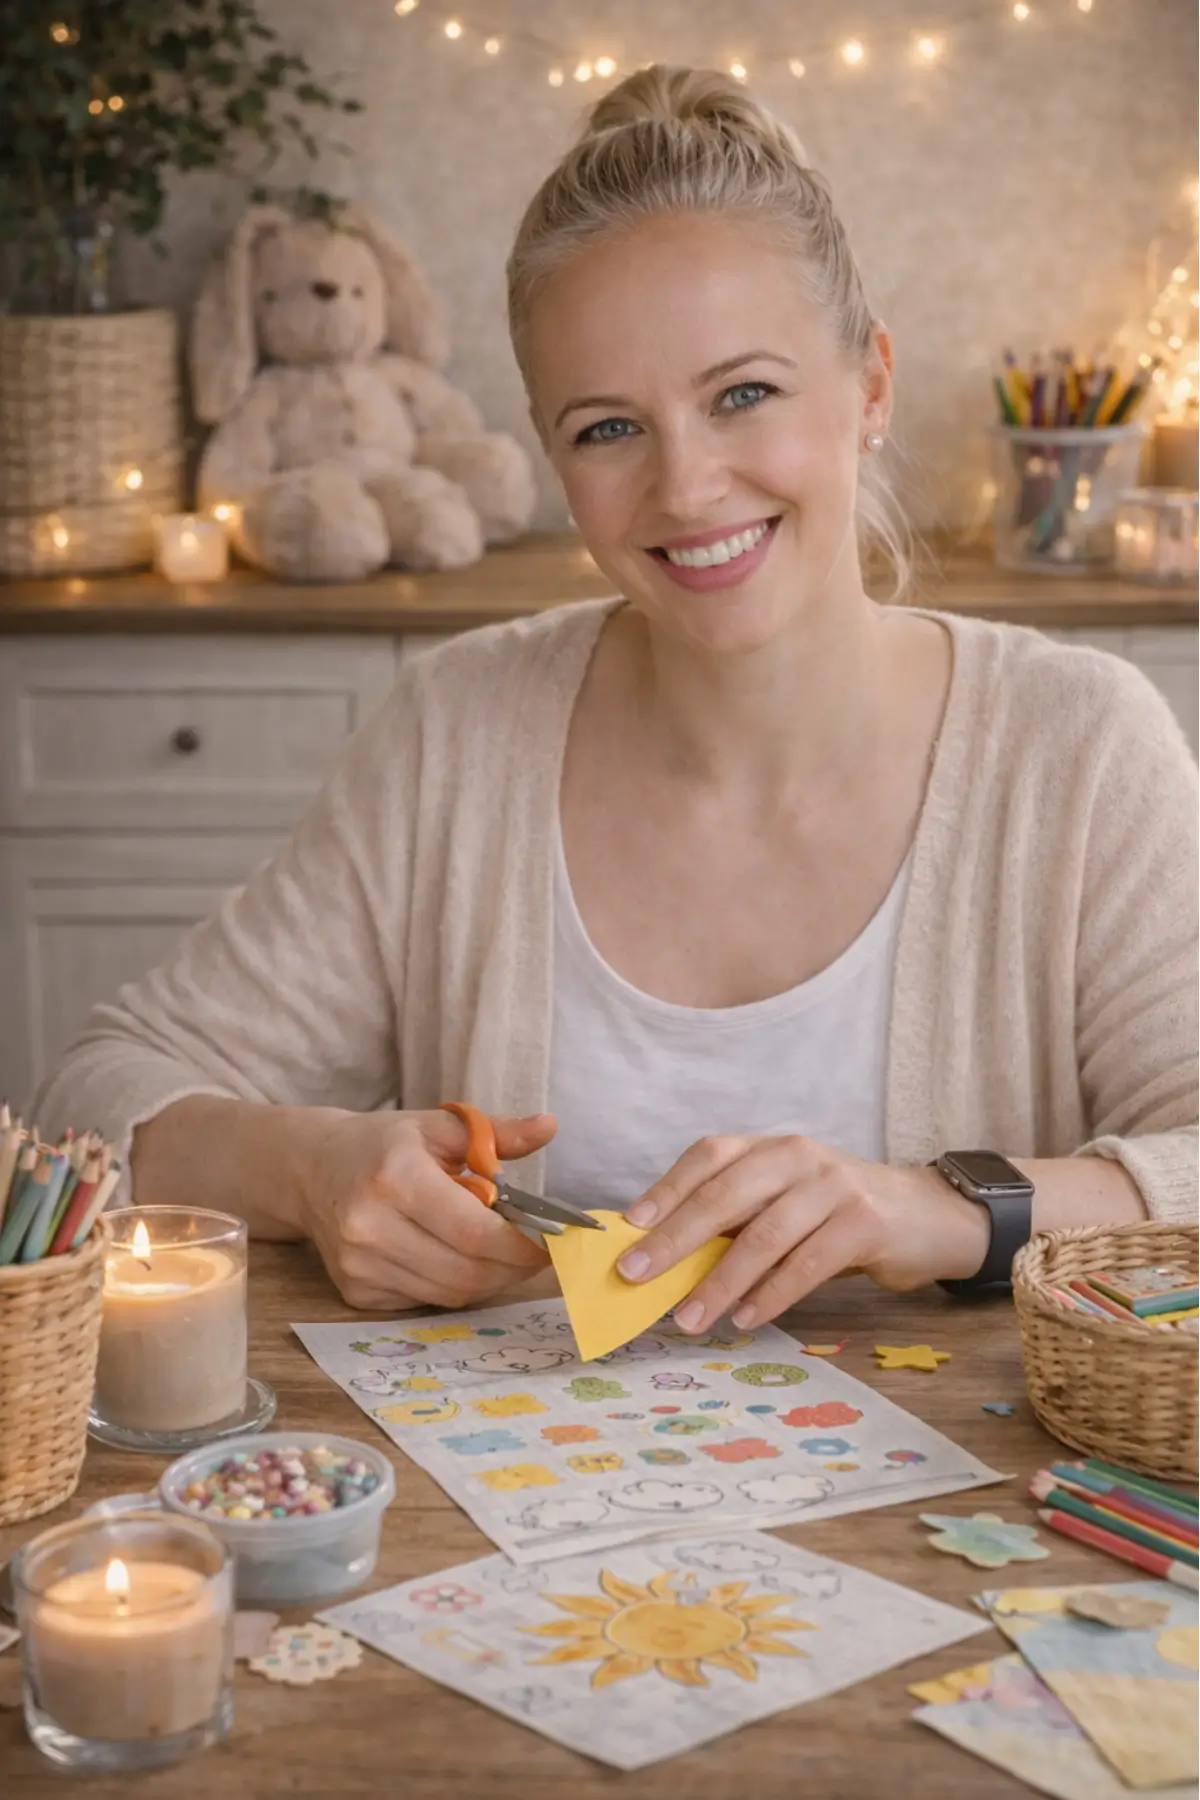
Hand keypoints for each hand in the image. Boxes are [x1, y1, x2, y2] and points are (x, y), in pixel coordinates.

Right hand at [297, 1107, 557, 1309]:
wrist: (311, 1169)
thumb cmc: (383, 1144)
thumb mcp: (439, 1125)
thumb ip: (497, 1132)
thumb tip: (549, 1127)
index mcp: (395, 1178)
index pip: (474, 1231)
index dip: (521, 1245)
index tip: (550, 1241)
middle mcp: (370, 1227)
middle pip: (466, 1272)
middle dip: (511, 1268)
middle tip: (532, 1252)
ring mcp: (359, 1266)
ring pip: (449, 1294)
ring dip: (486, 1279)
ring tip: (496, 1252)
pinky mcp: (355, 1292)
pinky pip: (424, 1301)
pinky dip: (451, 1285)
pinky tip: (451, 1257)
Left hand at [615, 1134, 990, 1330]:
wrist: (926, 1217)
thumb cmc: (838, 1216)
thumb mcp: (785, 1204)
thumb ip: (737, 1221)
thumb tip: (665, 1259)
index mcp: (770, 1147)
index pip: (708, 1157)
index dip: (666, 1190)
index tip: (629, 1227)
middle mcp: (798, 1156)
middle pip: (725, 1194)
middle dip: (675, 1238)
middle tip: (637, 1276)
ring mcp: (834, 1186)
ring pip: (764, 1234)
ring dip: (721, 1282)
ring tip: (690, 1318)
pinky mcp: (865, 1222)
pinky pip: (808, 1262)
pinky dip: (773, 1294)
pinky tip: (748, 1318)